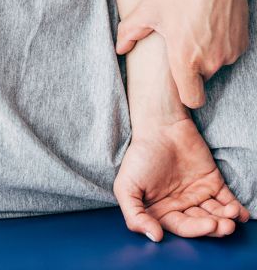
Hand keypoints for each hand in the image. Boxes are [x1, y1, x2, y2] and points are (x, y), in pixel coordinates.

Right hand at [114, 117, 249, 241]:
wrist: (159, 127)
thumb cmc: (140, 156)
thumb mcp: (125, 187)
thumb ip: (134, 216)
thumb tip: (155, 237)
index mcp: (160, 211)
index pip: (181, 227)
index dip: (195, 230)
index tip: (207, 225)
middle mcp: (180, 206)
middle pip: (200, 223)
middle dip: (214, 227)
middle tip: (224, 225)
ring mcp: (197, 194)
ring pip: (215, 214)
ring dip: (226, 219)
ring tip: (232, 216)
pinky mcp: (212, 182)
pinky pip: (226, 200)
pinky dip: (236, 209)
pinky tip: (239, 213)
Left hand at [116, 0, 248, 107]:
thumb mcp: (147, 11)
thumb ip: (129, 33)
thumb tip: (119, 49)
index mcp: (185, 60)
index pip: (192, 100)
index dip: (185, 95)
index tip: (178, 81)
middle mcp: (211, 61)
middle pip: (200, 80)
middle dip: (191, 68)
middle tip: (181, 45)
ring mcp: (230, 53)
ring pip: (215, 66)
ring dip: (206, 56)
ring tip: (194, 32)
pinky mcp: (242, 43)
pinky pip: (228, 53)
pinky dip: (220, 46)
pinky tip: (209, 26)